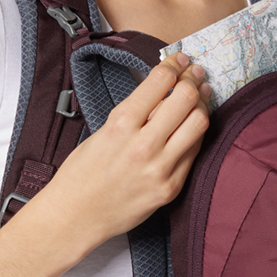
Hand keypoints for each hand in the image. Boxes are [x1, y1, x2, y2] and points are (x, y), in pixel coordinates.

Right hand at [49, 53, 211, 247]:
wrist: (74, 217)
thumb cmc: (81, 173)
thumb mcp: (102, 132)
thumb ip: (135, 113)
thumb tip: (164, 91)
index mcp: (121, 125)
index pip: (160, 81)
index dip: (175, 63)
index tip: (179, 59)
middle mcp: (143, 146)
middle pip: (186, 98)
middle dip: (193, 79)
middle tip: (194, 74)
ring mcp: (160, 169)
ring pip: (198, 124)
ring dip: (201, 105)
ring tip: (199, 97)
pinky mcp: (170, 188)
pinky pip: (194, 153)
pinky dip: (195, 134)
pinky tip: (191, 126)